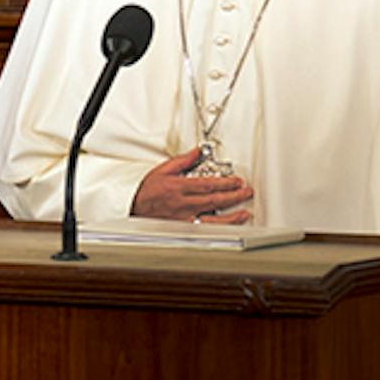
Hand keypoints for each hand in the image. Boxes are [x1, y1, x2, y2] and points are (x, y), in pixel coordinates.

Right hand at [131, 147, 254, 222]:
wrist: (133, 206)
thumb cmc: (147, 190)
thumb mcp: (164, 169)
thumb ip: (183, 161)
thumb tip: (197, 151)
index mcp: (180, 187)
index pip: (208, 184)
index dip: (226, 183)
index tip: (237, 181)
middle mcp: (184, 203)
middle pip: (214, 199)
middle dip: (233, 196)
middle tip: (246, 192)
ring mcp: (184, 217)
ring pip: (212, 217)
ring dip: (231, 216)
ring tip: (244, 212)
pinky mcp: (183, 227)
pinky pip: (204, 227)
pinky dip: (218, 227)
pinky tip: (228, 225)